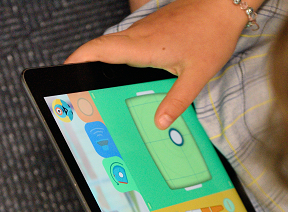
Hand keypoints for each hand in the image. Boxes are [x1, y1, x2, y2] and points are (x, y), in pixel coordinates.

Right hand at [65, 0, 254, 128]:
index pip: (101, 50)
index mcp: (144, 47)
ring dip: (101, 59)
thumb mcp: (197, 75)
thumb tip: (160, 123)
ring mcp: (145, 30)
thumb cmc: (212, 35)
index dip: (79, 58)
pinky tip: (127, 71)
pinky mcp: (153, 28)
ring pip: (115, 44)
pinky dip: (119, 55)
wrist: (223, 5)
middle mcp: (140, 35)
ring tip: (95, 83)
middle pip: (101, 48)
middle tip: (75, 85)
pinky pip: (129, 42)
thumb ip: (177, 101)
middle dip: (84, 63)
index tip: (64, 69)